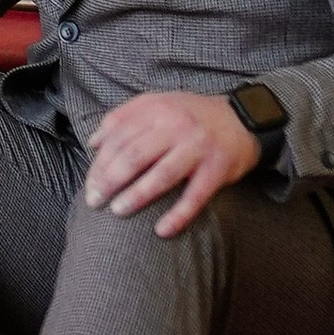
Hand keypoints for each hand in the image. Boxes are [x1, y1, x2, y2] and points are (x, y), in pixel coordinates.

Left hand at [83, 90, 265, 235]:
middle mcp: (176, 125)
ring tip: (118, 211)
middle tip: (94, 201)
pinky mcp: (217, 168)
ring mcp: (198, 147)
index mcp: (157, 109)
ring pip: (161, 174)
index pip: (119, 137)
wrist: (244, 119)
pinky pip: (195, 196)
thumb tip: (93, 143)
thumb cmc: (192, 116)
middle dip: (110, 180)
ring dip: (137, 196)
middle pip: (135, 155)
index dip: (100, 162)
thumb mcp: (158, 103)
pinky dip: (178, 215)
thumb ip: (124, 118)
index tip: (89, 184)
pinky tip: (162, 231)